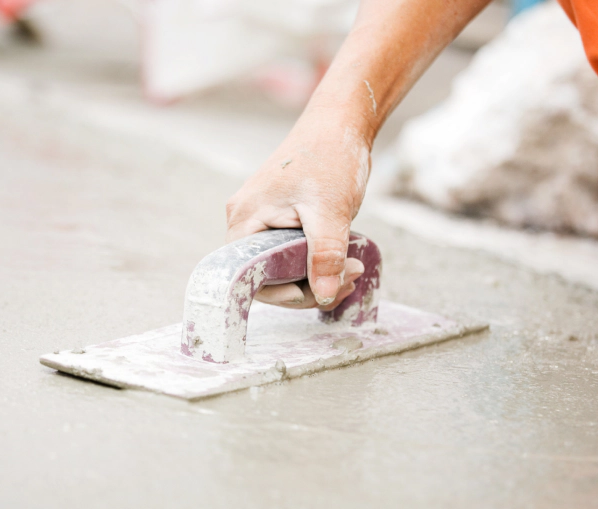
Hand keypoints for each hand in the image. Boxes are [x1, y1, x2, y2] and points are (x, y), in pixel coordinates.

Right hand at [226, 106, 371, 310]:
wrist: (339, 124)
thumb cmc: (329, 157)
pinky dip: (315, 261)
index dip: (284, 294)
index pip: (250, 277)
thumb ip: (325, 256)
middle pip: (267, 276)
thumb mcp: (330, 211)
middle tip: (348, 279)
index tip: (321, 292)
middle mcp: (245, 221)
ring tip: (352, 266)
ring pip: (282, 266)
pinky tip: (342, 257)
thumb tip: (323, 295)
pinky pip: (290, 253)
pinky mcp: (278, 219)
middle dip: (308, 285)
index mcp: (245, 219)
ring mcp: (261, 220)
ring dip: (316, 275)